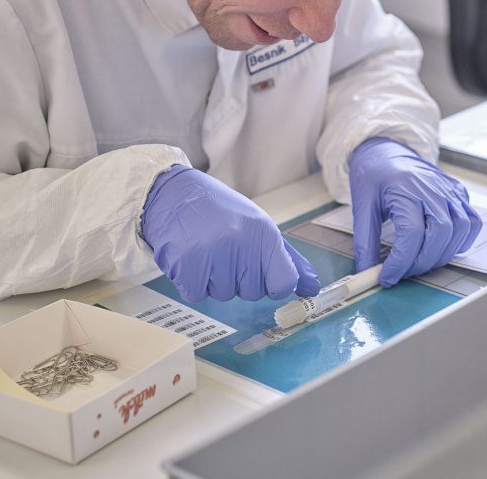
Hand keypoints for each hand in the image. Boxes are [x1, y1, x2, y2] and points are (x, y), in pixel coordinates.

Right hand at [141, 165, 319, 302]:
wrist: (174, 192)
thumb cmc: (219, 210)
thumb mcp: (258, 225)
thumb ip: (287, 259)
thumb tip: (312, 287)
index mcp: (264, 232)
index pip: (284, 281)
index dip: (273, 284)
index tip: (263, 275)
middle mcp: (242, 243)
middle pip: (252, 292)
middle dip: (238, 278)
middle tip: (224, 250)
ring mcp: (214, 254)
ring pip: (223, 295)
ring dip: (213, 279)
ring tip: (206, 249)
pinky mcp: (187, 265)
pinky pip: (197, 294)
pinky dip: (192, 281)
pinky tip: (190, 256)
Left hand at [348, 137, 481, 286]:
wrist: (388, 152)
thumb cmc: (374, 176)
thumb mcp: (361, 206)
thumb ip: (365, 240)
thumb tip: (368, 271)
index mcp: (405, 188)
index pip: (411, 234)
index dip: (400, 262)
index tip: (387, 277)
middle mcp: (432, 188)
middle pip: (440, 234)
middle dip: (421, 262)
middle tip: (403, 272)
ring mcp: (449, 190)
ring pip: (460, 230)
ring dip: (442, 254)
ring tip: (420, 262)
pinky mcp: (459, 193)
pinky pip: (472, 222)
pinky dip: (461, 240)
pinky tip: (442, 247)